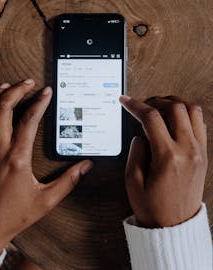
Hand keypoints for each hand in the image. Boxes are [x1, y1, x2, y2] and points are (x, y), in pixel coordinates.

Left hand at [0, 80, 92, 258]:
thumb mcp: (46, 201)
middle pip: (3, 108)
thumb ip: (68, 181)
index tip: (46, 92)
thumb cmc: (12, 215)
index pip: (29, 120)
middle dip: (17, 90)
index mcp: (16, 159)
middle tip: (28, 83)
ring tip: (7, 86)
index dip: (39, 102)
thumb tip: (86, 166)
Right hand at [120, 95, 206, 227]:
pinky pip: (200, 124)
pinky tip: (175, 121)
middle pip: (176, 108)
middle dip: (156, 101)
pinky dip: (187, 115)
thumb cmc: (154, 208)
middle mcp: (187, 150)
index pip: (151, 118)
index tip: (126, 101)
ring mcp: (199, 151)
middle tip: (144, 105)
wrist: (175, 227)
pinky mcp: (203, 155)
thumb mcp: (132, 182)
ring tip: (161, 108)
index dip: (135, 106)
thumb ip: (135, 152)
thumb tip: (140, 134)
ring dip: (175, 104)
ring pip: (193, 111)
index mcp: (168, 157)